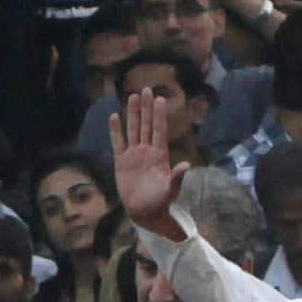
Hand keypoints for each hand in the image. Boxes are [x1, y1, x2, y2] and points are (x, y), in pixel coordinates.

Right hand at [110, 91, 187, 234]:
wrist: (144, 212)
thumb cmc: (160, 203)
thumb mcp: (170, 190)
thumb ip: (177, 177)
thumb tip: (187, 165)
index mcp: (159, 155)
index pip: (159, 130)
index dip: (159, 115)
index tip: (160, 99)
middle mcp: (147, 151)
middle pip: (146, 125)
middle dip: (147, 107)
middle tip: (147, 89)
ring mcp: (133, 155)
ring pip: (133, 130)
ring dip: (132, 114)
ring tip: (133, 96)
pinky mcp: (121, 162)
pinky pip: (118, 142)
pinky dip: (115, 130)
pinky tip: (114, 117)